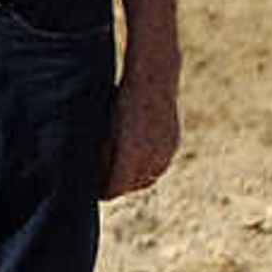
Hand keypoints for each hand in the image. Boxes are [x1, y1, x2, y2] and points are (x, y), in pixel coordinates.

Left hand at [103, 65, 179, 197]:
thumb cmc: (123, 101)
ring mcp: (166, 151)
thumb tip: (98, 174)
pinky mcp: (173, 144)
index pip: (117, 188)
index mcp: (132, 155)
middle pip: (133, 186)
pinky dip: (149, 168)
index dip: (105, 192)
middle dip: (119, 187)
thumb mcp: (107, 129)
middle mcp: (151, 157)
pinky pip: (160, 166)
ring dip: (135, 180)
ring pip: (149, 178)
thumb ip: (105, 156)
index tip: (97, 193)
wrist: (154, 78)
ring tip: (122, 174)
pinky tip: (139, 161)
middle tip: (106, 184)